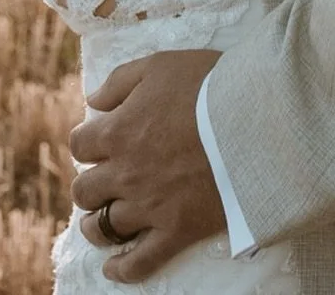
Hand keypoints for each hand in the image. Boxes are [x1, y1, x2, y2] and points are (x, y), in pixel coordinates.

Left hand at [69, 50, 225, 283]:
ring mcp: (149, 206)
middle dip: (90, 184)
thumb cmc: (207, 85)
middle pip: (85, 190)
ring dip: (96, 225)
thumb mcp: (159, 65)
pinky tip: (113, 267)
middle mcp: (125, 173)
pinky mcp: (177, 230)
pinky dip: (123, 268)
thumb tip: (92, 101)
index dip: (87, 143)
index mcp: (118, 131)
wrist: (254, 118)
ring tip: (101, 221)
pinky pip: (141, 261)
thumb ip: (119, 82)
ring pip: (104, 227)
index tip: (99, 142)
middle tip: (103, 180)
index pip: (80, 145)